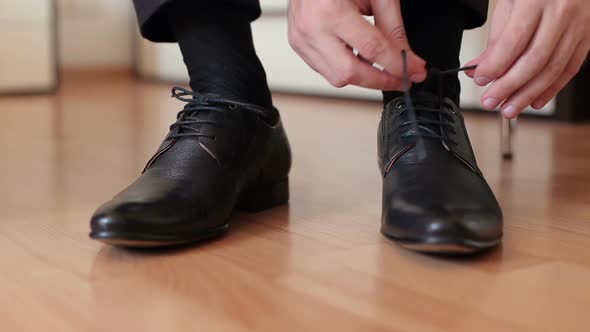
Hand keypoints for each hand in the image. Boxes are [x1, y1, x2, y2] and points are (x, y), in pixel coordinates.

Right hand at [288, 0, 425, 89]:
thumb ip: (392, 27)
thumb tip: (407, 57)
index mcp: (331, 10)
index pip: (372, 49)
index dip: (398, 64)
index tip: (415, 71)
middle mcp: (311, 28)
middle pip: (351, 73)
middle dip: (381, 80)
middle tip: (402, 77)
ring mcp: (301, 39)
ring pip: (337, 77)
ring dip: (363, 76)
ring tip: (380, 65)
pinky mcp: (297, 45)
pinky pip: (325, 70)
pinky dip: (345, 68)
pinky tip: (357, 57)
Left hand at [466, 0, 589, 118]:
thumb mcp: (510, 2)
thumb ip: (497, 36)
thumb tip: (480, 67)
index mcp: (536, 0)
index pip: (514, 41)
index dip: (496, 65)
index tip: (481, 78)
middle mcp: (562, 12)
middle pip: (535, 60)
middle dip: (509, 86)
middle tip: (491, 100)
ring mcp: (579, 24)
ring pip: (553, 68)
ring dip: (528, 94)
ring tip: (509, 107)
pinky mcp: (588, 35)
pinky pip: (570, 67)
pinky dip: (551, 88)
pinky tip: (534, 100)